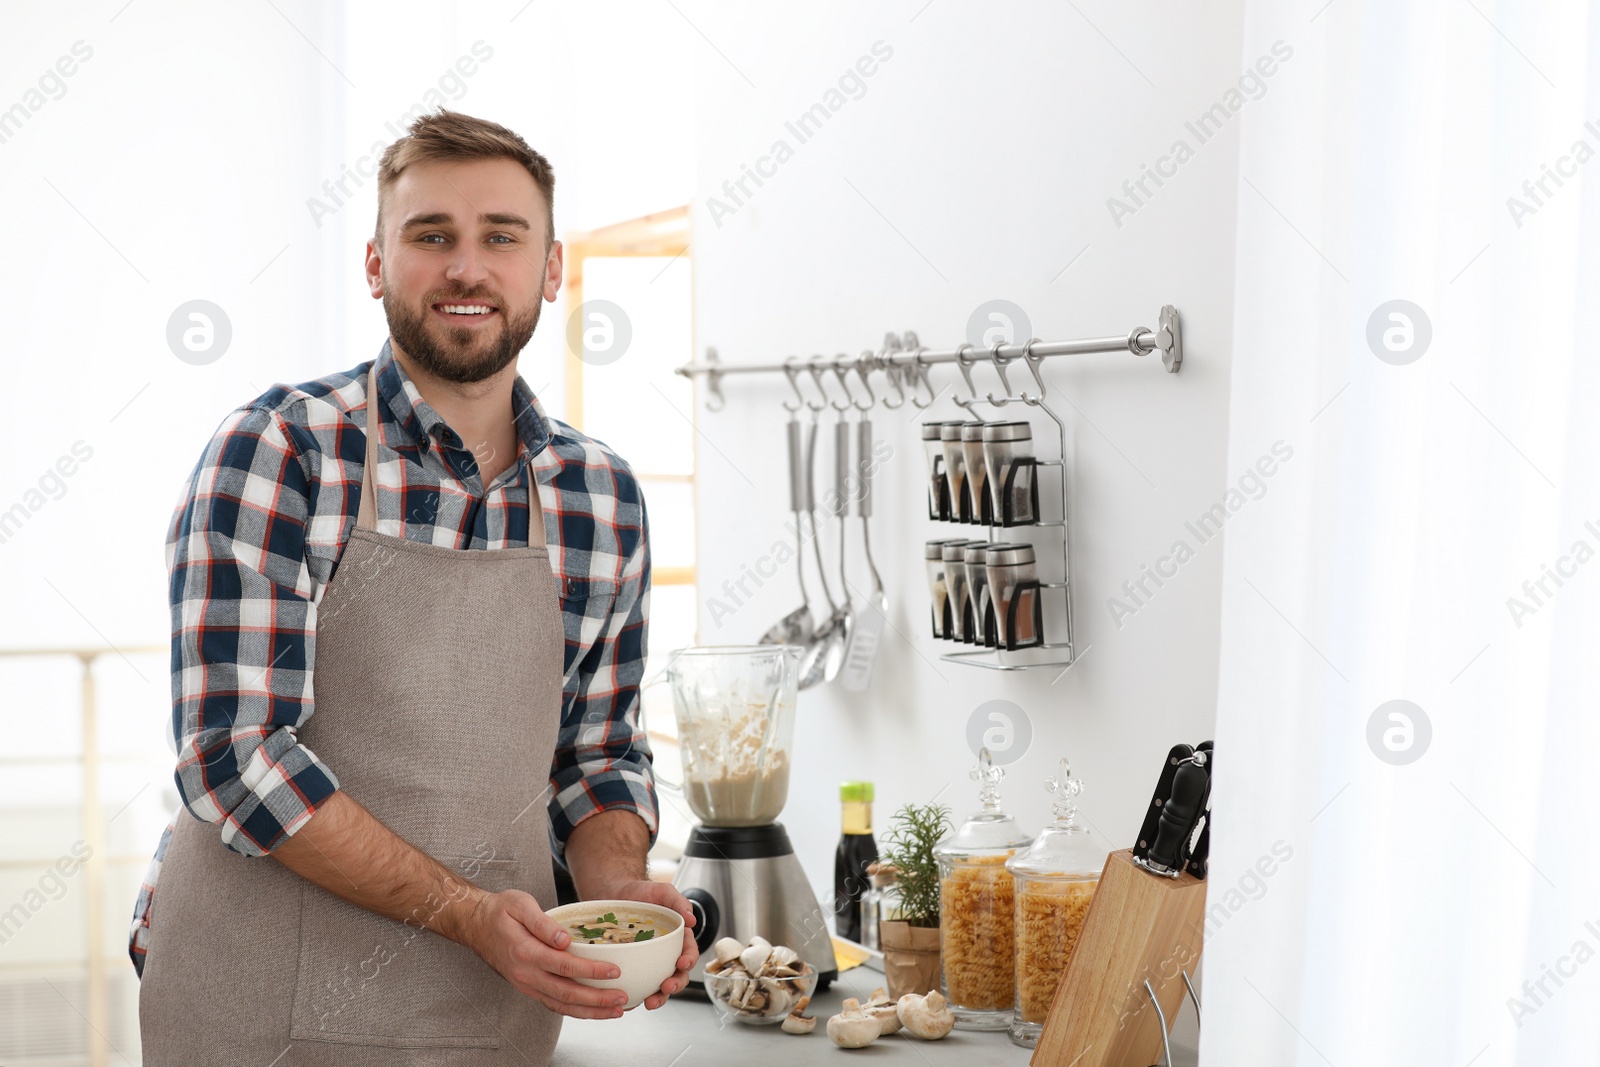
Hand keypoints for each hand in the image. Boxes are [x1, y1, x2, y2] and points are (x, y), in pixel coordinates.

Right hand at [459, 888, 632, 1019]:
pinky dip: (574, 1011)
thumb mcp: (520, 904)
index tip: (614, 970)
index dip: (591, 971)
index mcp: (526, 952)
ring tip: (614, 1011)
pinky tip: (592, 1010)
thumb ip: (543, 923)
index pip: (565, 966)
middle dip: (597, 999)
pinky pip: (553, 1004)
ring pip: (561, 1005)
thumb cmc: (500, 911)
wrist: (475, 924)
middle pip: (566, 993)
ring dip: (590, 1011)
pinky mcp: (527, 987)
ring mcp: (526, 984)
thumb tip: (564, 939)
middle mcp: (526, 974)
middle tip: (622, 998)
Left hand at [594, 879, 698, 1010]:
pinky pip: (638, 985)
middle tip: (666, 988)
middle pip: (677, 975)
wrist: (615, 894)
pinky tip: (631, 1001)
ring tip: (650, 1002)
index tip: (682, 963)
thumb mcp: (663, 891)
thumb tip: (691, 919)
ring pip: (659, 985)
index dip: (689, 960)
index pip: (689, 952)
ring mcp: (649, 962)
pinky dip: (637, 995)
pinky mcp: (633, 967)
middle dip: (675, 985)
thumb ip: (679, 902)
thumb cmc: (641, 892)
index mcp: (677, 938)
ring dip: (659, 997)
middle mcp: (666, 953)